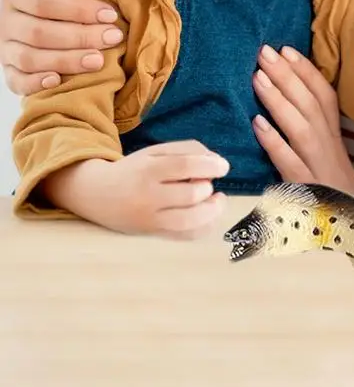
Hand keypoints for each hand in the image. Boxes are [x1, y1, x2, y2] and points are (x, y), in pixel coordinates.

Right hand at [0, 0, 121, 95]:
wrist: (19, 15)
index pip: (43, 2)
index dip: (78, 9)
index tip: (111, 14)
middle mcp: (6, 22)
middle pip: (40, 33)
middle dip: (80, 36)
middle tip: (113, 37)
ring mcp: (4, 49)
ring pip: (30, 59)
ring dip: (66, 60)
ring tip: (99, 60)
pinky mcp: (8, 71)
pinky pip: (16, 81)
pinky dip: (36, 84)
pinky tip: (59, 81)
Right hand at [42, 139, 230, 237]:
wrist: (97, 194)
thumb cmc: (135, 169)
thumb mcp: (156, 151)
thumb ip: (188, 150)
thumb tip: (216, 161)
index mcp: (149, 169)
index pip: (185, 166)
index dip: (211, 165)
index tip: (223, 167)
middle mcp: (148, 196)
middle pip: (191, 195)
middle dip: (208, 186)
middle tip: (206, 181)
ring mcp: (149, 219)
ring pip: (189, 220)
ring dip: (212, 210)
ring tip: (216, 200)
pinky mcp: (152, 233)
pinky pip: (184, 236)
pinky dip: (204, 227)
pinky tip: (208, 216)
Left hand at [252, 45, 353, 194]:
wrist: (352, 230)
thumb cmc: (334, 191)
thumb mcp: (330, 157)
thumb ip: (314, 131)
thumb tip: (290, 97)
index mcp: (335, 138)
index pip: (324, 96)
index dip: (307, 71)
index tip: (286, 49)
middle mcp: (330, 148)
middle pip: (310, 105)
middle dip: (288, 76)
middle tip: (264, 52)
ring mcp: (320, 168)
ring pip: (301, 127)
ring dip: (279, 100)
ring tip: (258, 77)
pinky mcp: (308, 188)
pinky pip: (290, 162)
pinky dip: (275, 142)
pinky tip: (256, 125)